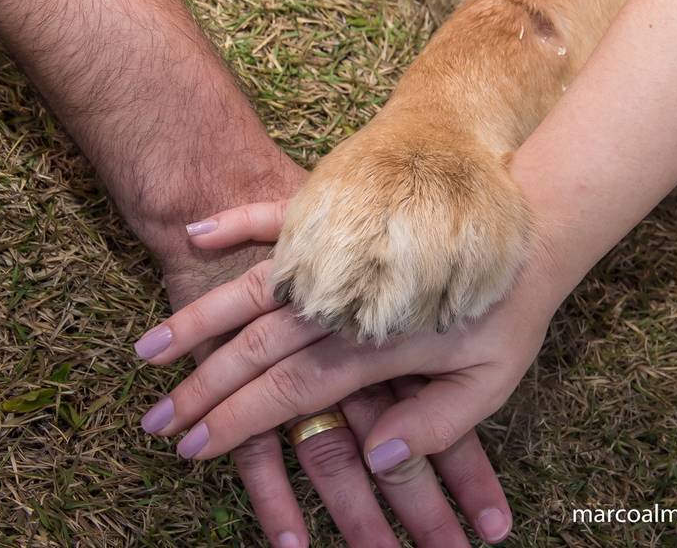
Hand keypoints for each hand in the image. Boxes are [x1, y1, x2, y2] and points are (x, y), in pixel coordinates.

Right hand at [137, 200, 555, 478]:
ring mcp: (334, 255)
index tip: (195, 446)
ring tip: (147, 351)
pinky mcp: (335, 217)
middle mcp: (342, 301)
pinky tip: (196, 233)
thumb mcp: (492, 380)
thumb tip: (380, 460)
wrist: (529, 222)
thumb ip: (437, 426)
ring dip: (197, 322)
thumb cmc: (510, 307)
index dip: (241, 421)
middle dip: (204, 388)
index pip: (293, 391)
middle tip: (156, 420)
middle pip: (257, 349)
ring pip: (249, 292)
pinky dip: (235, 224)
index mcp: (374, 345)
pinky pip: (274, 216)